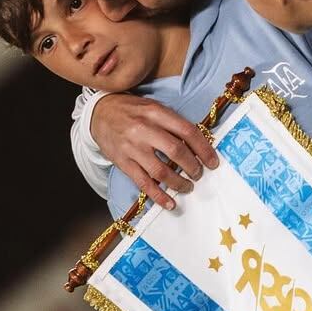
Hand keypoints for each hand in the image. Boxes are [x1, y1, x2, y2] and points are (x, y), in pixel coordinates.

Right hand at [91, 94, 217, 209]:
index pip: (187, 131)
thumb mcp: (153, 107)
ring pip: (161, 170)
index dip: (204, 149)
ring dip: (179, 182)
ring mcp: (132, 148)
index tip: (213, 162)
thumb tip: (199, 142)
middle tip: (199, 174)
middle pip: (176, 151)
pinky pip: (143, 183)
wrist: (98, 113)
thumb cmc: (132, 110)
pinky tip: (170, 203)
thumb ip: (173, 122)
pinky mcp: (122, 162)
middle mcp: (144, 130)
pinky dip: (158, 195)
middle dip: (193, 167)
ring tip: (188, 187)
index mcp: (156, 113)